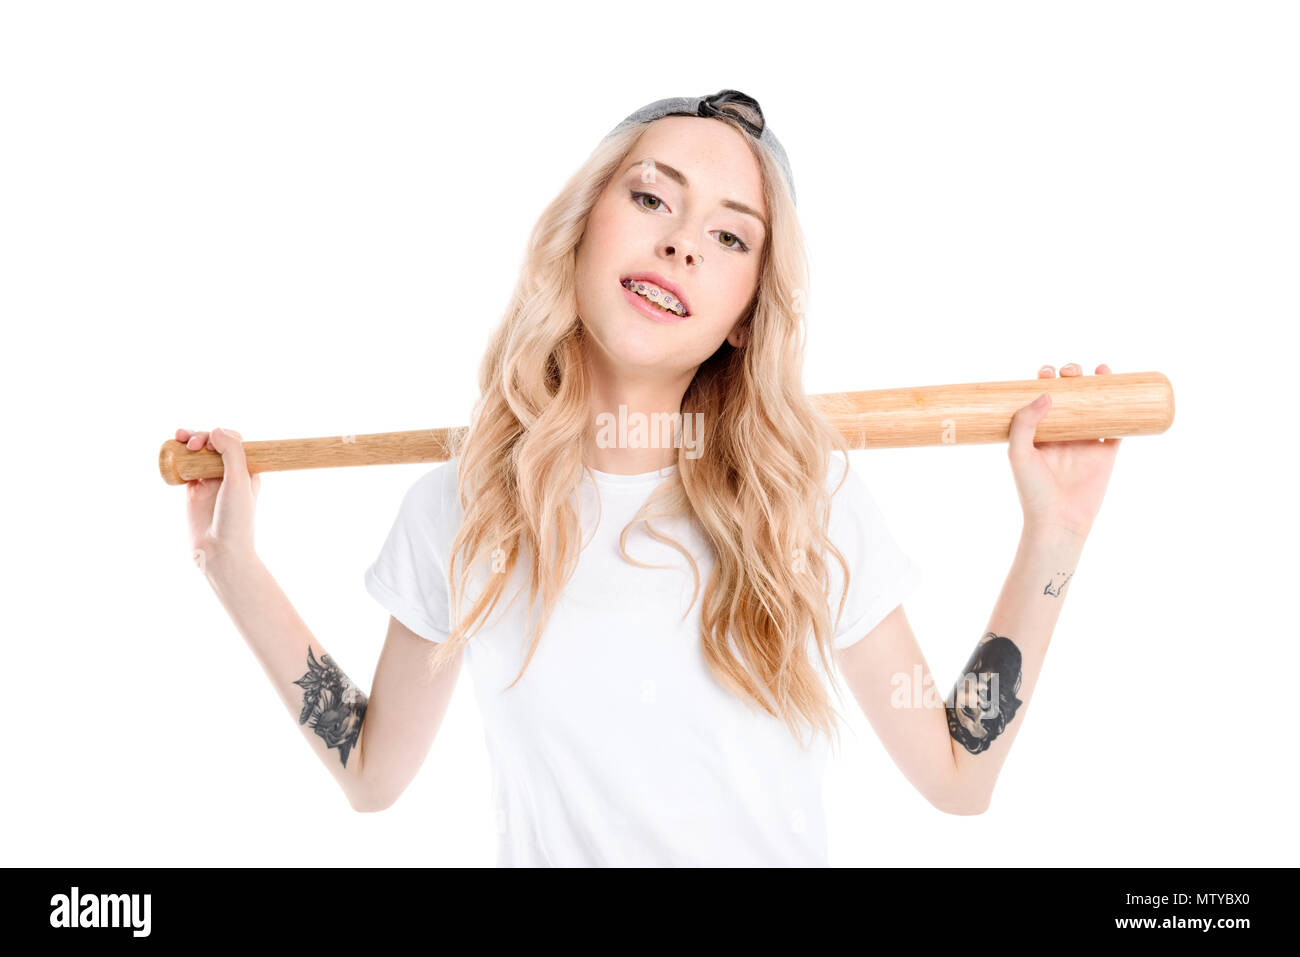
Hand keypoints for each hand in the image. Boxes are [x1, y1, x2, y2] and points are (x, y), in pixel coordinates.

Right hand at [177, 427, 260, 572]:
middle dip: (201, 437)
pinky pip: (184, 468)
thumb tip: (216, 430)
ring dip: (187, 442)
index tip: (211, 442)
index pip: (234, 441)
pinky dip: (177, 458)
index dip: (220, 435)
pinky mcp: (193, 492)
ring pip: (197, 454)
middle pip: (213, 445)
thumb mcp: (239, 482)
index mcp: (246, 470)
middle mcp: (228, 474)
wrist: (220, 552)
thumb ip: (231, 453)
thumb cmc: (236, 519)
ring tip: (178, 437)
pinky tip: (172, 453)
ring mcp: (209, 482)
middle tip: (192, 443)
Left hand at [1008, 363, 1120, 540]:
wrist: (1058, 521)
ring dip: (1099, 385)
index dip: (1044, 381)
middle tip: (1071, 372)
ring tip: (1099, 369)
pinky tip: (1124, 389)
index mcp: (1039, 432)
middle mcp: (1063, 434)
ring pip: (1096, 405)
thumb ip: (1025, 423)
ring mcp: (1086, 442)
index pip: (1042, 399)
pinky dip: (1124, 407)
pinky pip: (1119, 426)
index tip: (1046, 372)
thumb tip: (1048, 394)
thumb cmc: (1032, 491)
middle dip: (1072, 378)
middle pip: (1071, 396)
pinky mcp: (1107, 453)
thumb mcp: (1019, 454)